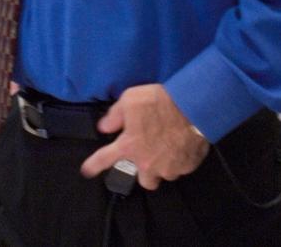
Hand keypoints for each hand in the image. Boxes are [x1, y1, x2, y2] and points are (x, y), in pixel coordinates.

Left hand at [79, 84, 209, 190]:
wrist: (193, 107)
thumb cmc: (159, 102)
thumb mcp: (130, 100)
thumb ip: (115, 116)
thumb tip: (104, 127)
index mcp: (129, 146)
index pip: (105, 159)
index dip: (93, 165)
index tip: (87, 171)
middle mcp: (147, 163)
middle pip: (143, 180)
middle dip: (144, 171)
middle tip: (149, 156)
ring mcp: (168, 168)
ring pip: (163, 175)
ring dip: (163, 165)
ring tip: (168, 148)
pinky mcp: (186, 167)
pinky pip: (181, 168)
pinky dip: (180, 160)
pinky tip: (181, 145)